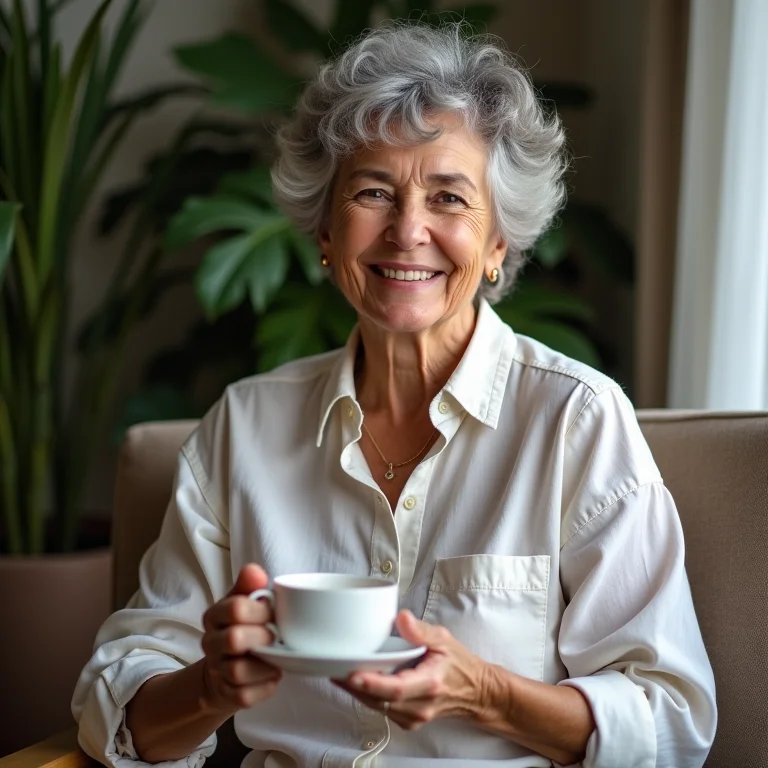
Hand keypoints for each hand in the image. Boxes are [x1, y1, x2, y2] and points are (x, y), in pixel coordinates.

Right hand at [199, 564, 281, 714]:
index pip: (235, 609)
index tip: (273, 611)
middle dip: (262, 636)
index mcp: (214, 616)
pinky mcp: (229, 695)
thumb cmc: (244, 626)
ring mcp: (218, 671)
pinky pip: (246, 695)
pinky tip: (273, 673)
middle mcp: (211, 643)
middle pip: (234, 639)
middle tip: (277, 635)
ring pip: (239, 671)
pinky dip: (265, 685)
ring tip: (277, 656)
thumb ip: (250, 585)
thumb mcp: (245, 601)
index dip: (261, 610)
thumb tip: (254, 570)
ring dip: (266, 663)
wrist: (227, 668)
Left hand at [335, 610, 489, 730]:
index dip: (372, 683)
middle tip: (333, 669)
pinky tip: (356, 682)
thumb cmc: (458, 665)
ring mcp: (414, 717)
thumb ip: (421, 630)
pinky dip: (367, 697)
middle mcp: (421, 705)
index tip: (352, 674)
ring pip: (377, 707)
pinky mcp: (407, 721)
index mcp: (430, 683)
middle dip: (354, 686)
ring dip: (357, 692)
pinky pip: (381, 710)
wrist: (475, 692)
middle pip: (380, 701)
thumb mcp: (444, 639)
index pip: (396, 689)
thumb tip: (401, 617)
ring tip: (338, 672)